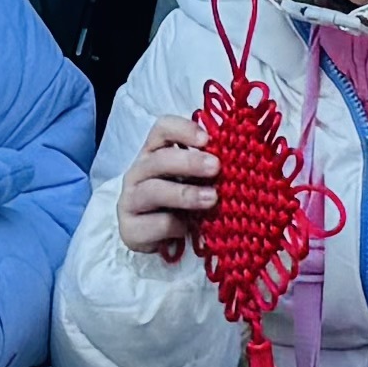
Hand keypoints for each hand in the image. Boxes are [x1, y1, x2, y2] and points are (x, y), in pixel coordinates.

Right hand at [113, 110, 220, 265]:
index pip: (162, 129)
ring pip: (154, 191)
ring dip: (186, 194)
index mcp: (154, 152)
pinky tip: (188, 229)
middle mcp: (138, 172)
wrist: (153, 236)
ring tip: (212, 198)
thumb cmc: (179, 200)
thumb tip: (237, 156)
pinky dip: (177, 226)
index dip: (183, 130)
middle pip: (159, 159)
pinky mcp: (131, 229)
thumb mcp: (192, 179)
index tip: (206, 139)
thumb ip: (206, 166)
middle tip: (215, 168)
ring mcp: (131, 200)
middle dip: (190, 162)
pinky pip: (157, 224)